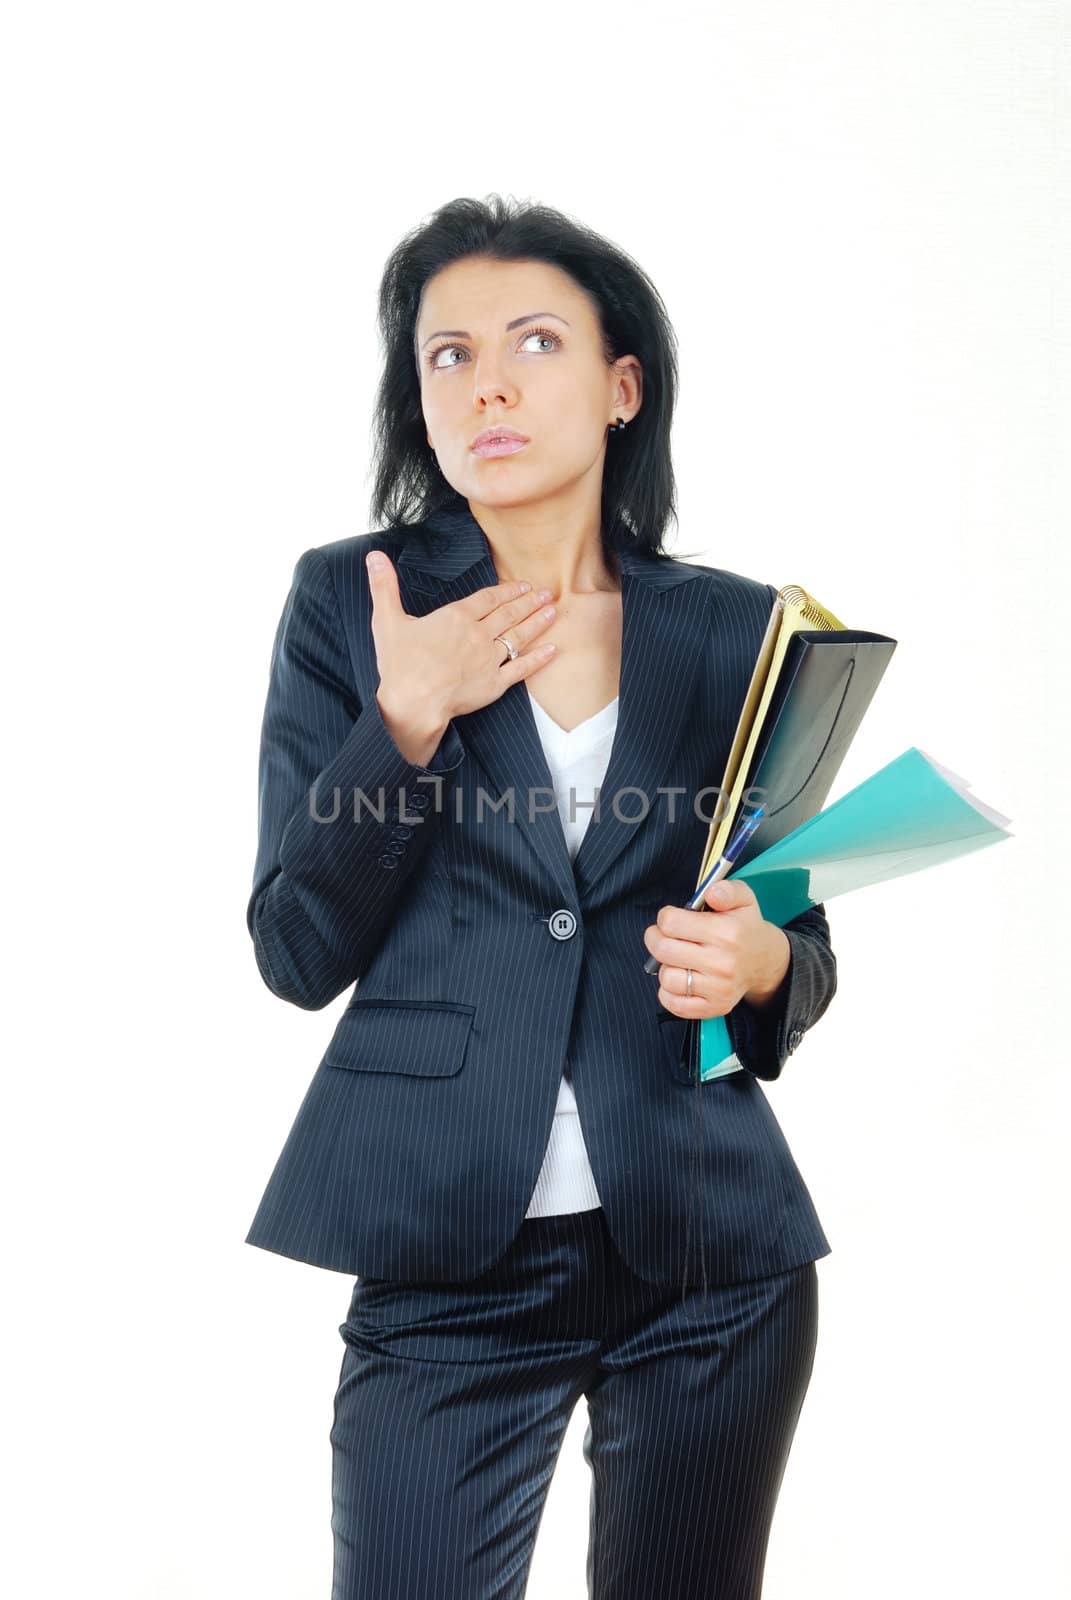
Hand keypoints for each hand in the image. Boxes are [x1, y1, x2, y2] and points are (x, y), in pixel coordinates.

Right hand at [365, 551, 558, 727]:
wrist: (412, 703)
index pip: (488, 599)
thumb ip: (384, 586)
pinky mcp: (494, 684)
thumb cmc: (399, 664)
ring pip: (519, 636)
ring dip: (538, 622)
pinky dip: (539, 658)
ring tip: (553, 610)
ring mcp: (489, 659)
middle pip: (509, 614)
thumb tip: (374, 556)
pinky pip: (522, 668)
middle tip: (547, 592)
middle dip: (529, 602)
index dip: (507, 590)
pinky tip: (553, 649)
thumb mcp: (386, 620)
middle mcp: (477, 635)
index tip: (522, 585)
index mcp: (455, 617)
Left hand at [644, 878, 790, 1020]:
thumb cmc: (746, 928)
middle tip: (664, 935)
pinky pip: (674, 1004)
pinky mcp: (714, 1007)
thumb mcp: (743, 898)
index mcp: (727, 932)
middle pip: (663, 950)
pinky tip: (680, 978)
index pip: (671, 923)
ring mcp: (718, 988)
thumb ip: (726, 888)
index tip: (672, 918)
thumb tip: (711, 893)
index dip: (666, 917)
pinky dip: (669, 992)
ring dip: (666, 966)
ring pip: (667, 977)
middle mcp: (722, 963)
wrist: (765, 961)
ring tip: (678, 958)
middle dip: (656, 938)